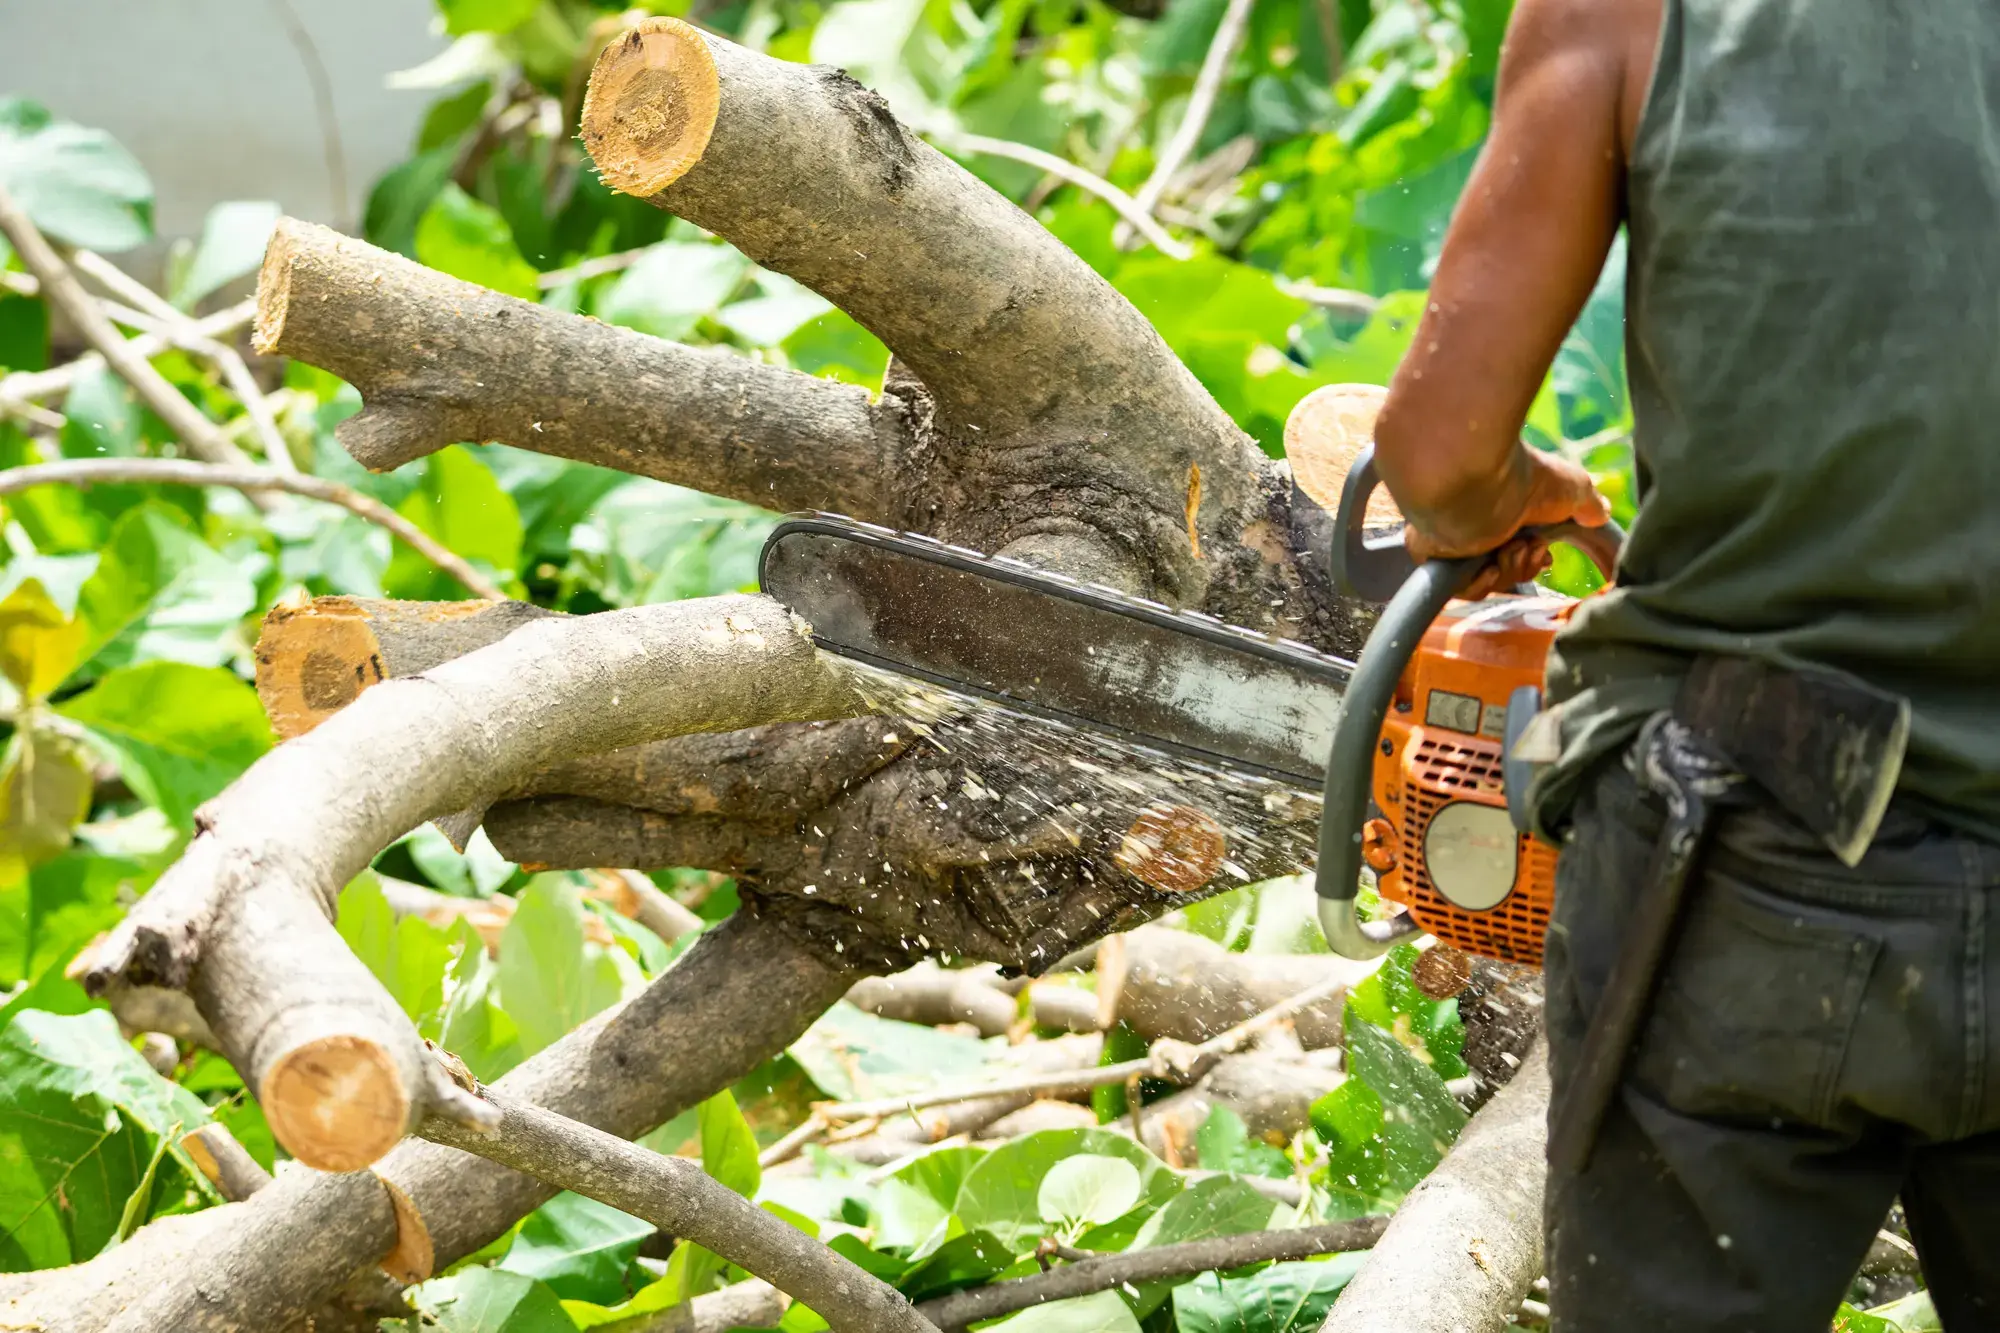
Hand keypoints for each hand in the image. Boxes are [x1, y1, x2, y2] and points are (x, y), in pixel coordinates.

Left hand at [1404, 450, 1609, 598]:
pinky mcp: (1435, 557)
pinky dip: (1481, 583)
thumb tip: (1602, 513)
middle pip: (1508, 570)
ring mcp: (1455, 542)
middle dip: (1527, 564)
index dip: (1535, 560)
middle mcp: (1478, 525)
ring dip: (1510, 569)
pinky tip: (1488, 567)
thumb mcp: (1571, 487)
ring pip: (1489, 582)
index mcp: (1505, 510)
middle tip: (1530, 546)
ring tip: (1511, 548)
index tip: (1547, 558)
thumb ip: (1587, 503)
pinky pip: (1462, 589)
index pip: (1519, 549)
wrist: (1478, 479)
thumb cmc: (1523, 476)